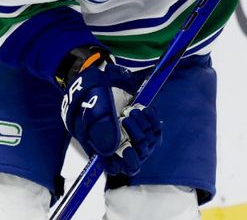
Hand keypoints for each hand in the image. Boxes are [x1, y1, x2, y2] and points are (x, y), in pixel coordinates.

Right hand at [61, 61, 161, 175]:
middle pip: (136, 157)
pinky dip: (153, 120)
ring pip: (147, 144)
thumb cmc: (90, 96)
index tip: (126, 150)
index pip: (114, 167)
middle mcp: (119, 146)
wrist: (101, 79)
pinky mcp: (144, 125)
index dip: (122, 164)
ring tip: (132, 110)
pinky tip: (145, 109)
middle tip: (125, 119)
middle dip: (134, 138)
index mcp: (102, 148)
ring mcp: (133, 136)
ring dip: (143, 127)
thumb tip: (111, 148)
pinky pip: (156, 130)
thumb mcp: (92, 110)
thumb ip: (100, 128)